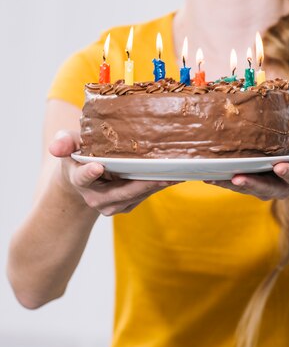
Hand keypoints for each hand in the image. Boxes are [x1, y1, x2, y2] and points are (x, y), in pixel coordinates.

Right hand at [49, 130, 174, 215]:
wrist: (86, 176)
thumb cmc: (80, 155)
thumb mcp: (70, 144)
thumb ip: (64, 142)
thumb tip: (56, 147)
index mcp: (79, 179)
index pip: (82, 177)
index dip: (90, 173)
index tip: (98, 166)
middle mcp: (95, 197)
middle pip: (119, 192)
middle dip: (140, 185)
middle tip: (160, 176)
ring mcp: (112, 204)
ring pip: (135, 196)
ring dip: (154, 187)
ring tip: (174, 175)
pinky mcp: (126, 205)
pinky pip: (144, 196)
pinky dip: (157, 187)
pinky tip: (173, 177)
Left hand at [205, 124, 288, 200]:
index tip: (279, 167)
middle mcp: (282, 187)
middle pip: (268, 189)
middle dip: (252, 184)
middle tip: (238, 178)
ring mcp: (264, 187)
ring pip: (248, 189)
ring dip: (231, 184)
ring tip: (215, 177)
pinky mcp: (249, 183)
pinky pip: (235, 184)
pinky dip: (222, 180)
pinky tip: (207, 174)